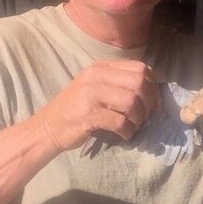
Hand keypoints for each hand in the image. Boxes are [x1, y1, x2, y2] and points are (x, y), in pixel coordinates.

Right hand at [39, 59, 161, 151]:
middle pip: (139, 83)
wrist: (49, 126)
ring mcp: (90, 95)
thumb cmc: (76, 109)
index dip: (153, 87)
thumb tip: (152, 93)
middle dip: (149, 103)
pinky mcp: (88, 115)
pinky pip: (119, 121)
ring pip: (131, 101)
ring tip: (134, 126)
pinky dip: (127, 131)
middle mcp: (96, 77)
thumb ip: (119, 84)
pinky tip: (125, 135)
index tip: (153, 104)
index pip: (140, 69)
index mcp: (101, 68)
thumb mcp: (96, 87)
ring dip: (139, 118)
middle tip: (145, 118)